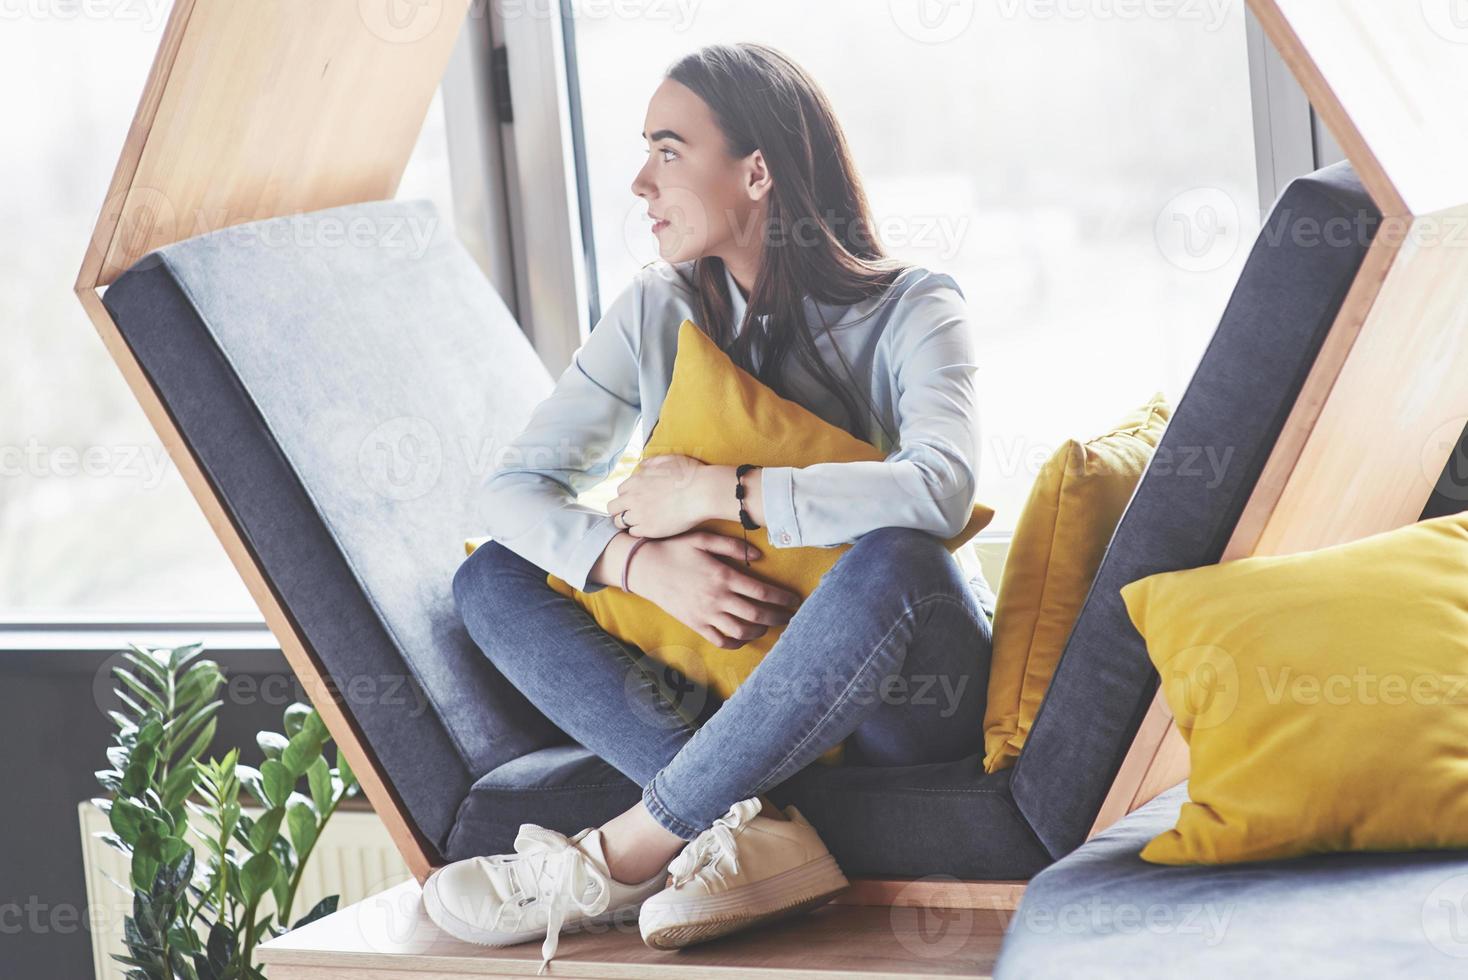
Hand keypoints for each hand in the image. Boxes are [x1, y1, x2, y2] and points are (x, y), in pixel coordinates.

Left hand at [608, 454, 720, 538]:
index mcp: (636, 480)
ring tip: (640, 522)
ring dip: (628, 522)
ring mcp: (640, 515)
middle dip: (620, 510)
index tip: (635, 500)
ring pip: (620, 522)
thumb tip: (642, 466)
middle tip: (632, 513)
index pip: (620, 491)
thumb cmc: (689, 475)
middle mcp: (633, 497)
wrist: (702, 493)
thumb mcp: (668, 460)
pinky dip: (639, 531)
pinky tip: (650, 527)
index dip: (627, 496)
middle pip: (613, 508)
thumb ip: (651, 463)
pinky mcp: (649, 529)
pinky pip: (633, 533)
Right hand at [623, 531, 801, 648]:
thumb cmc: (675, 549)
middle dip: (778, 617)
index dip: (782, 598)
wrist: (644, 567)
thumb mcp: (703, 539)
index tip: (794, 599)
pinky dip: (737, 642)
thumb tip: (758, 556)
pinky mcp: (695, 624)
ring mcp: (705, 614)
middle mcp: (716, 598)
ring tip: (770, 624)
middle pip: (756, 615)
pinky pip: (721, 640)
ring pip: (741, 631)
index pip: (761, 592)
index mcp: (722, 576)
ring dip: (760, 630)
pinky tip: (745, 635)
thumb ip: (732, 545)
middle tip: (791, 616)